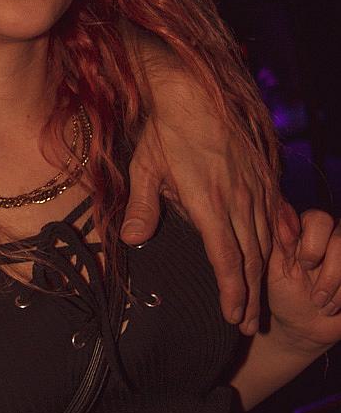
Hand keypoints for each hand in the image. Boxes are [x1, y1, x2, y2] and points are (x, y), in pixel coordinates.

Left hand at [122, 91, 272, 335]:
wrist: (195, 87)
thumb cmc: (165, 129)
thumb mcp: (145, 167)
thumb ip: (142, 205)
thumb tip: (130, 239)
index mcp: (209, 201)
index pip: (226, 257)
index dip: (232, 290)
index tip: (233, 315)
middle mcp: (238, 198)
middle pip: (251, 257)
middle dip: (251, 295)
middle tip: (248, 324)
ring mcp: (255, 185)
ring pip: (266, 239)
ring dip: (264, 274)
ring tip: (260, 302)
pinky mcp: (263, 173)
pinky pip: (275, 213)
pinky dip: (279, 238)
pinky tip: (283, 253)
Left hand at [267, 205, 340, 347]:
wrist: (302, 326)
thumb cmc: (285, 294)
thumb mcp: (275, 270)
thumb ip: (280, 242)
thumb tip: (282, 210)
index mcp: (307, 231)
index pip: (319, 219)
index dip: (314, 244)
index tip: (304, 266)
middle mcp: (332, 238)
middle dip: (330, 272)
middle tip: (315, 294)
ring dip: (337, 286)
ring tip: (322, 305)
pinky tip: (334, 307)